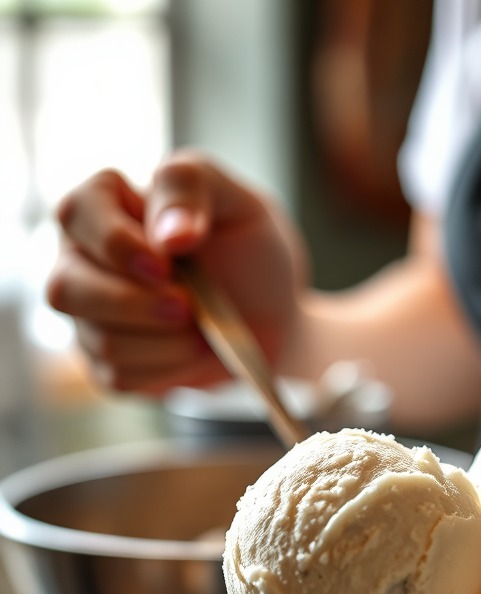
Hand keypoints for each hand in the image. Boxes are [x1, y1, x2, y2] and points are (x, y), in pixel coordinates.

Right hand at [46, 151, 305, 393]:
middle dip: (136, 306)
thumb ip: (192, 187)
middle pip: (66, 288)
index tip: (167, 264)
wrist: (271, 313)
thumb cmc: (247, 248)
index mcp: (104, 204)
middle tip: (189, 308)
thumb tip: (168, 236)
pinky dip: (168, 370)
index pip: (77, 213)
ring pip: (100, 340)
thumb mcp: (237, 200)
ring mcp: (90, 314)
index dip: (116, 244)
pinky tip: (194, 352)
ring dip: (165, 342)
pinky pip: (119, 376)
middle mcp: (81, 258)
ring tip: (203, 328)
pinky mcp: (106, 361)